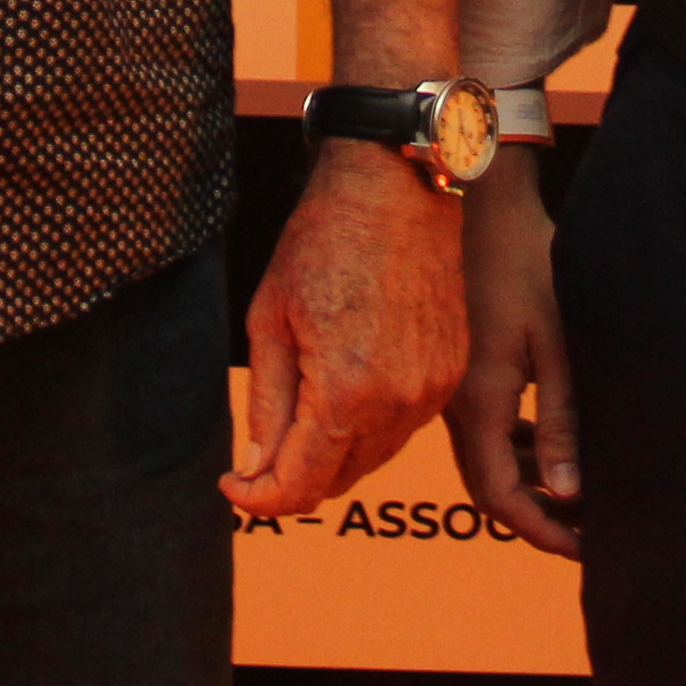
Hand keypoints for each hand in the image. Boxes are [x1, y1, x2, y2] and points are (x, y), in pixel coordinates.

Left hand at [223, 143, 465, 516]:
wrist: (395, 186)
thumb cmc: (323, 241)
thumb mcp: (270, 321)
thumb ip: (266, 406)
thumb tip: (255, 469)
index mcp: (346, 392)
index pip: (301, 486)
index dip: (260, 500)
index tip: (234, 487)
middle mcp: (399, 401)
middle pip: (339, 481)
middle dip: (293, 479)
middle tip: (258, 458)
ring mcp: (433, 389)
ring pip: (374, 457)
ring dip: (333, 455)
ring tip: (299, 418)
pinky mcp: (452, 370)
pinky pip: (405, 425)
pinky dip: (370, 426)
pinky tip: (344, 392)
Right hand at [443, 147, 579, 554]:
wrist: (478, 203)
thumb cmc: (523, 264)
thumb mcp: (556, 343)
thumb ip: (562, 420)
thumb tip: (570, 493)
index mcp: (478, 405)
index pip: (503, 499)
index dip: (543, 533)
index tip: (587, 550)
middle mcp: (456, 406)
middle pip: (491, 489)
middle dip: (539, 518)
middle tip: (590, 534)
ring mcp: (453, 389)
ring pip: (488, 462)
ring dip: (529, 486)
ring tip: (579, 497)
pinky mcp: (461, 370)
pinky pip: (486, 431)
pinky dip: (518, 451)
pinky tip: (551, 444)